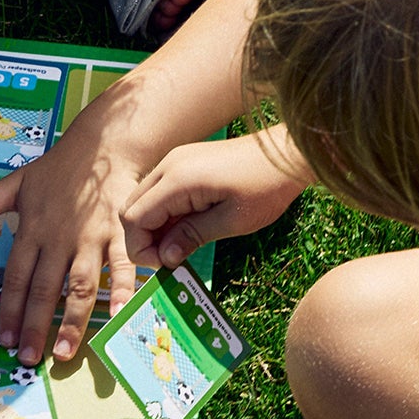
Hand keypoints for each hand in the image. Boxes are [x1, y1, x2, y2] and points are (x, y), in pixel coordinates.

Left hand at [0, 123, 145, 366]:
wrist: (104, 146)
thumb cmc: (60, 168)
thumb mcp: (18, 182)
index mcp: (33, 229)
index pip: (15, 277)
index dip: (7, 309)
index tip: (2, 338)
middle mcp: (60, 239)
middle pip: (44, 289)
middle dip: (34, 325)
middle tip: (27, 357)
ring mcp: (92, 239)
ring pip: (81, 286)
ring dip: (72, 321)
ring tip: (64, 352)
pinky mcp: (120, 235)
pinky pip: (123, 267)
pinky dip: (122, 292)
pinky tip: (119, 318)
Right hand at [122, 132, 307, 268]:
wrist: (287, 153)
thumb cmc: (266, 186)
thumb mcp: (232, 220)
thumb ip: (192, 237)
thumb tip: (165, 258)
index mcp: (177, 180)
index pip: (134, 218)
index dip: (142, 248)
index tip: (166, 265)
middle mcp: (169, 165)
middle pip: (131, 208)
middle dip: (143, 238)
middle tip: (171, 258)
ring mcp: (175, 161)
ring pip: (143, 200)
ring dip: (154, 227)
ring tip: (181, 245)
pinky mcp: (184, 162)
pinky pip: (160, 191)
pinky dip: (165, 213)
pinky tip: (187, 227)